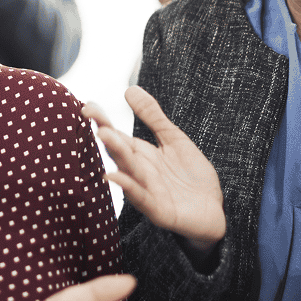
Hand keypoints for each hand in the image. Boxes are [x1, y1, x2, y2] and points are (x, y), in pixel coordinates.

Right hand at [83, 87, 224, 251]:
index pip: (118, 136)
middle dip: (108, 136)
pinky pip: (142, 198)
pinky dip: (129, 188)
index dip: (103, 121)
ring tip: (104, 135)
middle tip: (94, 118)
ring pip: (129, 171)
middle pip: (120, 152)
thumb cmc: (190, 176)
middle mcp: (139, 172)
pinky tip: (115, 177)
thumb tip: (129, 89)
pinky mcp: (159, 211)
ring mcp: (147, 191)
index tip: (88, 106)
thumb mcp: (173, 139)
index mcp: (140, 155)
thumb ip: (152, 116)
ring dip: (117, 154)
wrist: (212, 209)